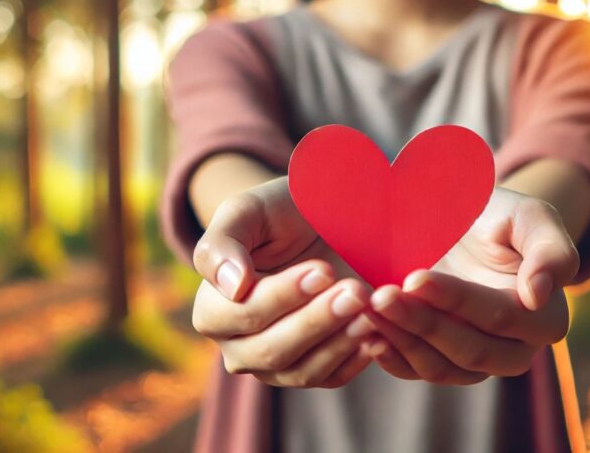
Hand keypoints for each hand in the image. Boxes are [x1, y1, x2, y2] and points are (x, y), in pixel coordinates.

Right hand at [191, 177, 377, 387]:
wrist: (314, 223)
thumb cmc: (275, 215)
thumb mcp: (246, 211)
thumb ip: (223, 244)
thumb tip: (232, 286)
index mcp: (212, 311)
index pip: (244, 314)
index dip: (283, 296)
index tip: (322, 271)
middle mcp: (237, 347)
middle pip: (272, 349)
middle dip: (316, 321)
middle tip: (354, 291)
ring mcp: (273, 366)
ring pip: (301, 371)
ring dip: (338, 343)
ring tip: (369, 312)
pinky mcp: (310, 371)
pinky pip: (329, 379)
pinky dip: (353, 360)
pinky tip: (377, 334)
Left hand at [365, 187, 579, 383]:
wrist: (470, 224)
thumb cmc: (503, 217)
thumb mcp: (532, 217)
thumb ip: (551, 251)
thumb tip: (538, 296)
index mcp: (545, 318)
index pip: (498, 317)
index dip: (456, 300)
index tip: (415, 278)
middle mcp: (515, 351)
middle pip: (468, 350)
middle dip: (421, 323)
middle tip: (381, 294)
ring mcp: (476, 363)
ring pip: (439, 367)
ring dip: (400, 339)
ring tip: (367, 307)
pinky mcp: (442, 364)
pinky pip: (416, 371)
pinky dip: (389, 355)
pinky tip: (365, 332)